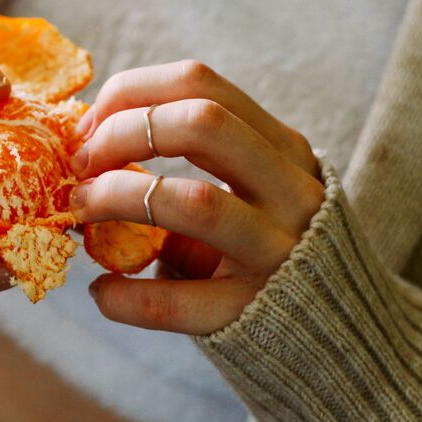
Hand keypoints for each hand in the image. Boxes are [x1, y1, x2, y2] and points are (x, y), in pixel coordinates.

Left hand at [68, 60, 324, 334]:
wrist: (342, 338)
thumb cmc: (268, 252)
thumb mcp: (251, 193)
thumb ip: (190, 166)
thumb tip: (86, 153)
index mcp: (284, 149)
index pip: (199, 83)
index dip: (130, 94)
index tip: (89, 126)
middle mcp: (291, 191)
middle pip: (201, 123)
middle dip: (122, 133)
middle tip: (80, 165)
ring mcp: (280, 253)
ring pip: (194, 201)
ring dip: (117, 197)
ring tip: (80, 212)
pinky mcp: (255, 313)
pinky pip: (177, 300)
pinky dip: (125, 294)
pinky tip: (104, 291)